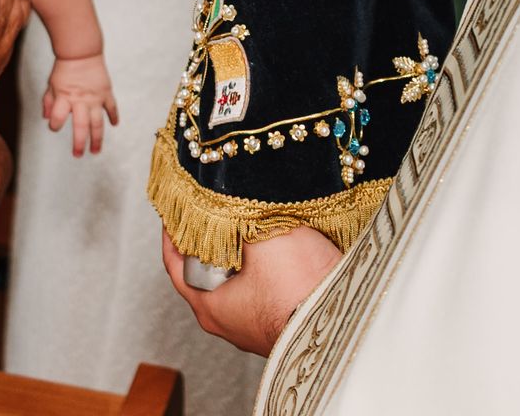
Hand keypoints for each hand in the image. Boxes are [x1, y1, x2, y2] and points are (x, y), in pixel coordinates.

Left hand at [42, 54, 118, 155]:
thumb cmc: (64, 68)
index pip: (57, 118)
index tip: (54, 126)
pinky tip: (114, 125)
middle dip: (79, 143)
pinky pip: (111, 107)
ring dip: (97, 138)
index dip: (54, 125)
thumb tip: (46, 118)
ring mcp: (95, 98)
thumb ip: (48, 101)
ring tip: (96, 150)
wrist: (81, 52)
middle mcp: (80, 101)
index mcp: (64, 98)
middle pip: (80, 126)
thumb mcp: (51, 84)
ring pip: (97, 123)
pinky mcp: (105, 92)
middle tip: (78, 154)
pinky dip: (113, 116)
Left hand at [160, 226, 341, 356]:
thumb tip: (227, 195)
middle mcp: (228, 321)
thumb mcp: (259, 238)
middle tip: (215, 208)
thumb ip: (237, 217)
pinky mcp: (280, 320)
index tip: (176, 209)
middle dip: (211, 238)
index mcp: (209, 306)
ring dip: (242, 250)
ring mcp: (255, 324)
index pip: (175, 264)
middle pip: (205, 270)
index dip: (174, 232)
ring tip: (249, 220)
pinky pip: (261, 286)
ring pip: (236, 278)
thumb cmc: (298, 289)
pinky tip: (277, 245)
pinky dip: (263, 264)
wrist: (344, 320)